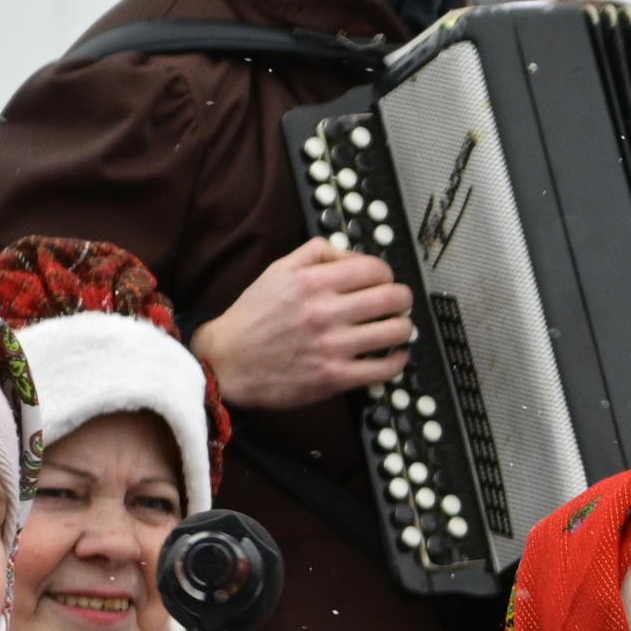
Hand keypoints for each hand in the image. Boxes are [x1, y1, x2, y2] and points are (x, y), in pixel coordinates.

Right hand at [196, 237, 417, 411]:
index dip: (387, 274)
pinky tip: (393, 356)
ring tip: (396, 329)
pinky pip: (385, 368)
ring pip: (395, 331)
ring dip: (403, 328)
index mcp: (312, 282)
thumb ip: (315, 252)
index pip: (375, 269)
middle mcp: (325, 312)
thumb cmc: (252, 317)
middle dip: (402, 299)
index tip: (384, 282)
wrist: (227, 362)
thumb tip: (350, 254)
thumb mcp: (277, 271)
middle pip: (393, 298)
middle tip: (398, 304)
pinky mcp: (335, 377)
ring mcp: (332, 346)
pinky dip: (397, 361)